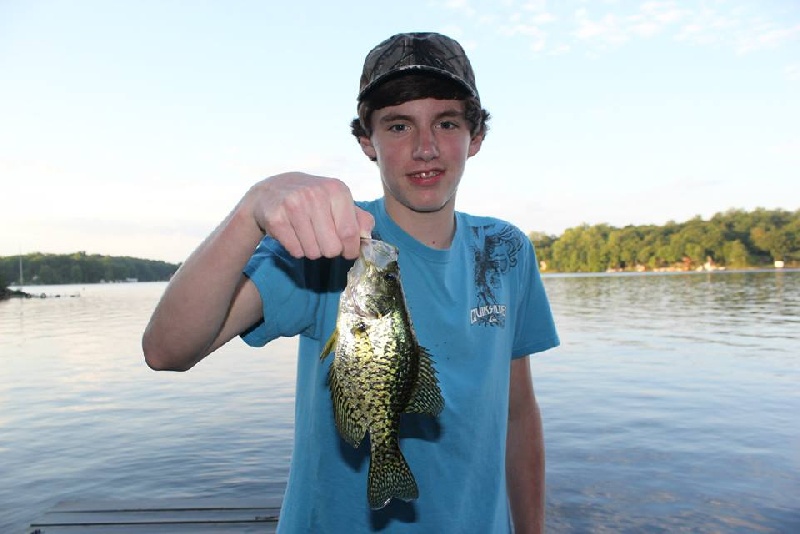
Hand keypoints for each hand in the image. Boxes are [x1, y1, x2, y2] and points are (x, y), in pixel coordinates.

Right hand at [246, 172, 373, 259]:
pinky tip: (294, 234)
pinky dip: (297, 249)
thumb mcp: (338, 201)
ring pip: (313, 252)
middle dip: (330, 250)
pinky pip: (296, 251)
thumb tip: (367, 237)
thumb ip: (359, 219)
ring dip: (313, 250)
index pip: (350, 233)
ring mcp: (294, 205)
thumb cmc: (312, 199)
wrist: (271, 191)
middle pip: (332, 248)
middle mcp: (315, 194)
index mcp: (336, 189)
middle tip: (323, 239)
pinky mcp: (276, 218)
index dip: (351, 249)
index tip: (348, 252)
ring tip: (307, 234)